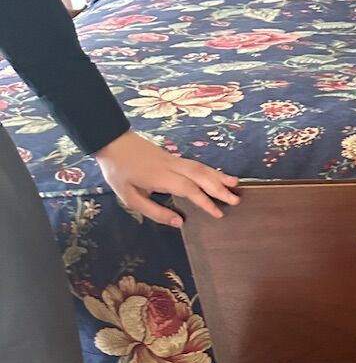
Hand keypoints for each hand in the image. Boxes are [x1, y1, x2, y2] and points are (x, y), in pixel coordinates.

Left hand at [95, 130, 239, 226]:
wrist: (111, 139)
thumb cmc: (118, 171)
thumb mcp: (130, 197)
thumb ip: (154, 211)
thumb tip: (178, 222)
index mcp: (162, 177)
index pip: (189, 189)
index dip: (205, 201)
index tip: (218, 213)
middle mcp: (172, 167)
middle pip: (200, 176)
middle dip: (220, 188)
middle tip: (236, 200)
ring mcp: (173, 159)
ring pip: (200, 167)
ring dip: (219, 176)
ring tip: (235, 184)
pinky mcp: (172, 157)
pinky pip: (195, 164)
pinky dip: (209, 170)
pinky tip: (218, 175)